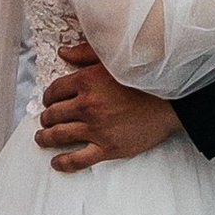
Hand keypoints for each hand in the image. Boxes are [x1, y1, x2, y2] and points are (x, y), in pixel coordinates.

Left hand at [35, 35, 179, 170]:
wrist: (172, 102)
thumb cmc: (145, 78)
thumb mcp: (113, 59)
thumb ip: (85, 54)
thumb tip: (63, 52)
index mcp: (86, 81)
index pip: (54, 91)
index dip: (48, 97)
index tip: (49, 100)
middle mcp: (87, 106)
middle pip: (53, 114)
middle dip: (46, 117)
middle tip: (46, 120)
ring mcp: (96, 129)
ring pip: (60, 136)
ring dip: (46, 137)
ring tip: (42, 138)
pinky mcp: (107, 148)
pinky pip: (77, 159)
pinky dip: (63, 162)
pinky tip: (57, 162)